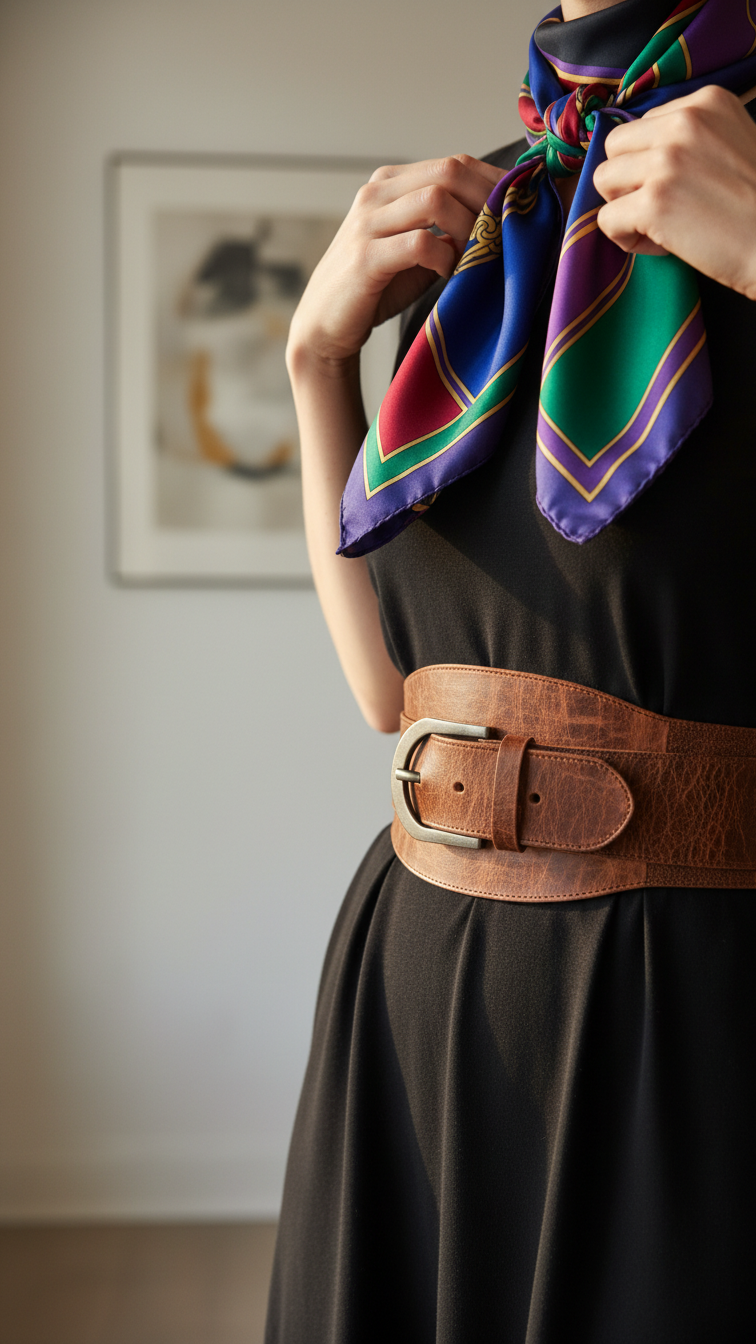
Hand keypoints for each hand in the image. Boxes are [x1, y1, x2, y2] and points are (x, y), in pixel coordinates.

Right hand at [287, 155, 505, 370]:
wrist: (325, 325)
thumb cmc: (377, 286)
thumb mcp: (418, 249)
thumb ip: (448, 228)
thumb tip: (501, 219)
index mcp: (391, 183)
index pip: (454, 163)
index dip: (494, 182)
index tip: (520, 209)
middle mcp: (377, 193)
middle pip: (450, 171)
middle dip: (488, 200)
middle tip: (506, 232)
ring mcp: (367, 223)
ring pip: (436, 199)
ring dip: (469, 227)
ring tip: (476, 255)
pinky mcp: (365, 257)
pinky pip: (419, 243)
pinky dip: (445, 257)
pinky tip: (448, 274)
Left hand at [593, 85, 755, 299]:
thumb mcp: (734, 142)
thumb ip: (692, 138)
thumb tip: (640, 156)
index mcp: (706, 102)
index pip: (644, 126)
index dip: (652, 162)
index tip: (682, 186)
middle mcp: (684, 123)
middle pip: (615, 147)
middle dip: (628, 181)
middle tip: (661, 207)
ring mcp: (666, 161)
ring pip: (603, 179)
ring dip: (624, 208)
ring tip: (659, 226)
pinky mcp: (654, 202)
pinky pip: (607, 219)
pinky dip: (626, 239)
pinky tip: (661, 245)